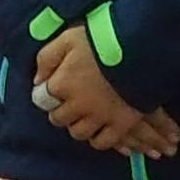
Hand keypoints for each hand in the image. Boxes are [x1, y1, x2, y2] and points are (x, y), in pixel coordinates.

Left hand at [34, 29, 179, 160]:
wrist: (141, 46)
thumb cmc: (102, 37)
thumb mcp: (68, 38)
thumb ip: (47, 58)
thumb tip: (37, 80)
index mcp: (62, 84)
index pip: (41, 99)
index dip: (46, 93)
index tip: (53, 87)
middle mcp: (77, 105)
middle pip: (59, 118)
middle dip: (61, 110)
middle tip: (70, 101)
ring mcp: (100, 117)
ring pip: (79, 133)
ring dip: (79, 125)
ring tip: (85, 116)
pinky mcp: (121, 124)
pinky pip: (103, 142)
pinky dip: (99, 138)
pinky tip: (100, 130)